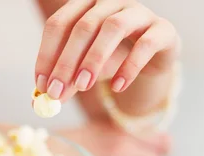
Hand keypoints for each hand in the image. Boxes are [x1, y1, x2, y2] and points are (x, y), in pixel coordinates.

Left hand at [35, 0, 179, 100]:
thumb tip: (42, 99)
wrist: (152, 60)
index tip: (41, 84)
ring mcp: (139, 12)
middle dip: (67, 61)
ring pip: (113, 28)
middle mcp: (111, 1)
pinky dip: (129, 66)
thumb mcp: (84, 70)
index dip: (47, 53)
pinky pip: (145, 44)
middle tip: (56, 91)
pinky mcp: (163, 30)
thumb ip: (65, 81)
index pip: (59, 23)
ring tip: (83, 86)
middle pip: (83, 26)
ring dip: (94, 59)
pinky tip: (117, 86)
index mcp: (85, 5)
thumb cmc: (112, 59)